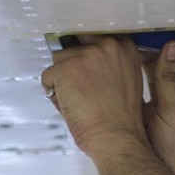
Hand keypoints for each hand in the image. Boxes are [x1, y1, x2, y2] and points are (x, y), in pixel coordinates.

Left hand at [41, 36, 149, 157]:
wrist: (117, 138)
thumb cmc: (123, 118)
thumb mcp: (127, 78)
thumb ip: (111, 63)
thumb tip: (85, 60)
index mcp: (124, 46)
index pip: (94, 36)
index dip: (87, 52)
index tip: (87, 68)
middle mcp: (106, 44)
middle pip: (75, 46)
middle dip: (74, 65)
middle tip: (83, 90)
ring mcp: (84, 55)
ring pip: (59, 60)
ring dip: (63, 79)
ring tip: (78, 101)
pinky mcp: (65, 68)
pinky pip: (48, 77)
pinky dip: (54, 93)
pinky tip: (70, 106)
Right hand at [140, 43, 174, 174]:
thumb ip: (170, 81)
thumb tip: (174, 45)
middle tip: (163, 29)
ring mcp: (169, 105)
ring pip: (166, 72)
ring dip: (157, 55)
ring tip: (146, 36)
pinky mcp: (147, 109)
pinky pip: (146, 84)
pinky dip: (140, 69)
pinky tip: (131, 54)